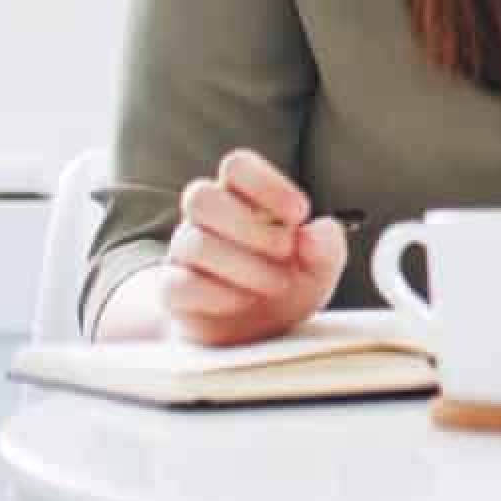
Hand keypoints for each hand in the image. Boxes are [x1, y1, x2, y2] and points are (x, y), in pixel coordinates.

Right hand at [161, 148, 347, 345]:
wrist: (256, 334)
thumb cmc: (285, 284)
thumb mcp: (319, 268)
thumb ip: (326, 247)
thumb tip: (315, 232)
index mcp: (241, 199)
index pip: (237, 166)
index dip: (267, 183)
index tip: (300, 213)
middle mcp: (207, 220)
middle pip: (200, 196)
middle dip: (249, 226)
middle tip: (285, 250)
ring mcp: (185, 255)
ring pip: (193, 243)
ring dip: (244, 265)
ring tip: (277, 284)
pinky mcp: (174, 292)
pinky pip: (178, 284)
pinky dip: (217, 295)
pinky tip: (242, 301)